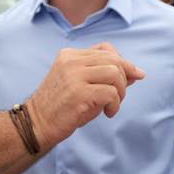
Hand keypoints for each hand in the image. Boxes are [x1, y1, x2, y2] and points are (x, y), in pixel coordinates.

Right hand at [26, 43, 144, 148]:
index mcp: (69, 55)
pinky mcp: (79, 93)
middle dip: (124, 78)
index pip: (106, 50)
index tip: (135, 75)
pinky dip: (115, 104)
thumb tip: (136, 73)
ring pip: (114, 73)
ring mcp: (74, 76)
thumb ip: (104, 75)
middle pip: (113, 60)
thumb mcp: (82, 84)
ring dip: (120, 92)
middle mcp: (71, 61)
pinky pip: (110, 93)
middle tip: (118, 97)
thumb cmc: (62, 106)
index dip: (124, 62)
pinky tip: (107, 113)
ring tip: (112, 105)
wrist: (37, 124)